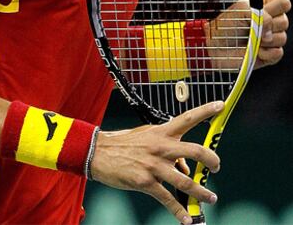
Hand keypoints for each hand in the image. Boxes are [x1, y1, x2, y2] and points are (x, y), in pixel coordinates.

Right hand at [90, 101, 223, 224]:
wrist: (99, 153)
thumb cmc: (125, 144)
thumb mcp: (147, 138)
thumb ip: (167, 148)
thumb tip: (184, 167)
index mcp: (162, 132)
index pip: (187, 118)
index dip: (205, 111)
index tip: (220, 105)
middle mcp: (161, 147)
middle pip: (195, 150)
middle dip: (212, 161)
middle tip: (216, 168)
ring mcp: (154, 165)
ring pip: (186, 180)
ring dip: (202, 192)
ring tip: (211, 198)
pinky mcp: (145, 183)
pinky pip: (168, 199)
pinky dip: (180, 212)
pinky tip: (187, 219)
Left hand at [204, 0, 289, 70]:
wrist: (214, 46)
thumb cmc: (224, 25)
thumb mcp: (240, 10)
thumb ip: (260, 14)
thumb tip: (270, 27)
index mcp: (264, 6)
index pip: (283, 2)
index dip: (276, 7)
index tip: (263, 10)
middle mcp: (270, 21)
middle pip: (285, 21)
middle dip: (268, 26)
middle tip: (252, 27)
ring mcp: (270, 38)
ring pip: (282, 38)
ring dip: (265, 40)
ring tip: (250, 40)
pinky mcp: (269, 54)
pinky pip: (278, 53)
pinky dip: (266, 53)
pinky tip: (255, 51)